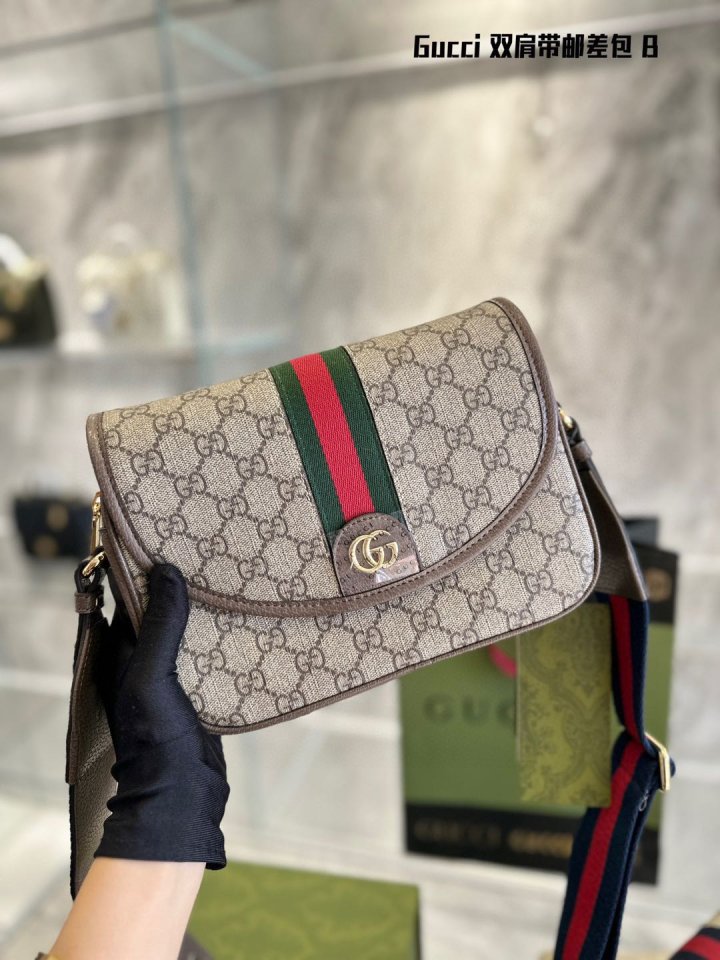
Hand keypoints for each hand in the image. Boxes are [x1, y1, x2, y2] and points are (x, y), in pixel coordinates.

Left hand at [94, 564, 228, 867]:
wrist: (182, 794)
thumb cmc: (155, 737)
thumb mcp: (151, 676)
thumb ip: (160, 626)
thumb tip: (166, 572)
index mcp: (124, 651)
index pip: (131, 596)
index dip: (146, 566)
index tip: (171, 537)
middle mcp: (146, 658)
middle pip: (164, 608)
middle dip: (183, 582)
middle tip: (212, 551)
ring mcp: (174, 673)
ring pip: (190, 628)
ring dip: (207, 608)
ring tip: (233, 575)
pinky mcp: (202, 688)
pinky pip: (211, 651)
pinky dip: (223, 634)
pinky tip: (246, 617)